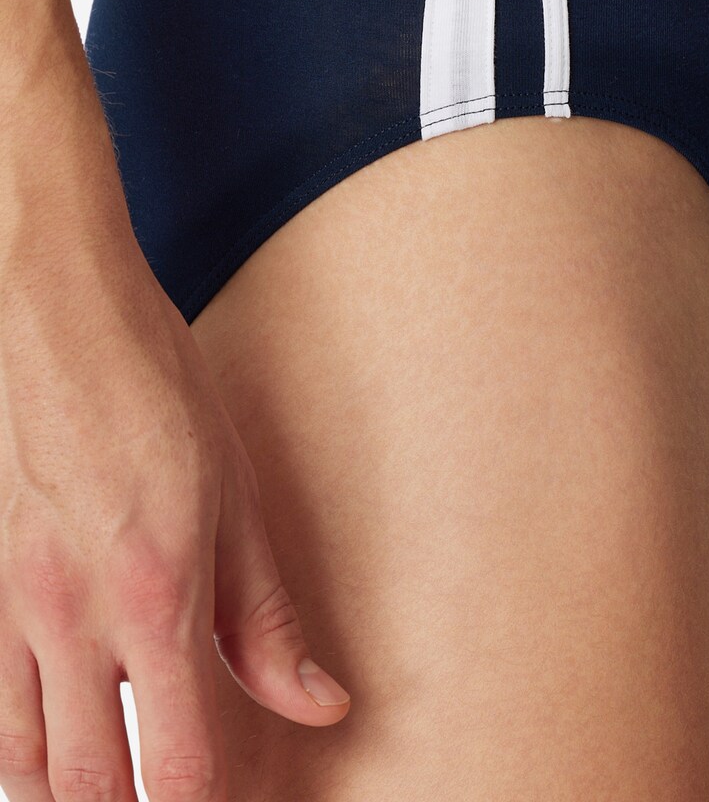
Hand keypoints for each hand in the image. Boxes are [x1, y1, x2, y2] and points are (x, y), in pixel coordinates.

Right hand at [0, 240, 349, 801]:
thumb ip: (267, 616)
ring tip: (113, 792)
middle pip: (86, 792)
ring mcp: (13, 604)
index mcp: (156, 597)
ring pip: (22, 765)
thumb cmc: (154, 389)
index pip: (177, 769)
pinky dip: (20, 748)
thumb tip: (320, 704)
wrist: (56, 313)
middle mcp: (73, 619)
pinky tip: (53, 742)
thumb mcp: (234, 494)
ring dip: (70, 798)